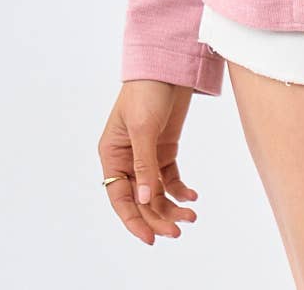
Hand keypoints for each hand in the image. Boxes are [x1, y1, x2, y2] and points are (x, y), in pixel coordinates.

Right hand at [99, 81, 199, 244]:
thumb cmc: (146, 91)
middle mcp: (126, 159)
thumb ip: (144, 165)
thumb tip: (144, 200)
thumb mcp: (143, 128)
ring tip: (191, 216)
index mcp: (111, 155)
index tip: (150, 238)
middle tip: (178, 230)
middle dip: (157, 217)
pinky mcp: (164, 148)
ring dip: (171, 207)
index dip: (133, 220)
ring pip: (156, 192)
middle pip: (140, 199)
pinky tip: (192, 197)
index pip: (120, 197)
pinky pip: (169, 178)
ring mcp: (146, 155)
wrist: (169, 64)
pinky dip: (180, 190)